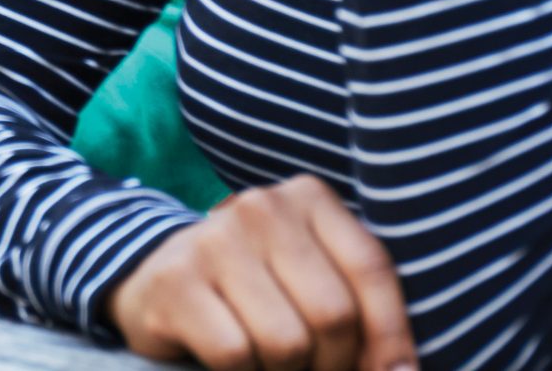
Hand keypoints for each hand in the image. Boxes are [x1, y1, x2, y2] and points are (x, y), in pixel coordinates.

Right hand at [109, 175, 416, 370]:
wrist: (160, 277)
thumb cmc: (262, 286)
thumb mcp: (315, 275)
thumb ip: (360, 307)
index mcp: (307, 197)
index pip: (371, 269)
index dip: (391, 337)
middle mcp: (259, 207)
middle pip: (332, 314)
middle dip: (333, 363)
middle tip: (316, 368)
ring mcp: (212, 240)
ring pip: (286, 343)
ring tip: (271, 361)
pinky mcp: (174, 281)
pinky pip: (236, 355)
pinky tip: (234, 361)